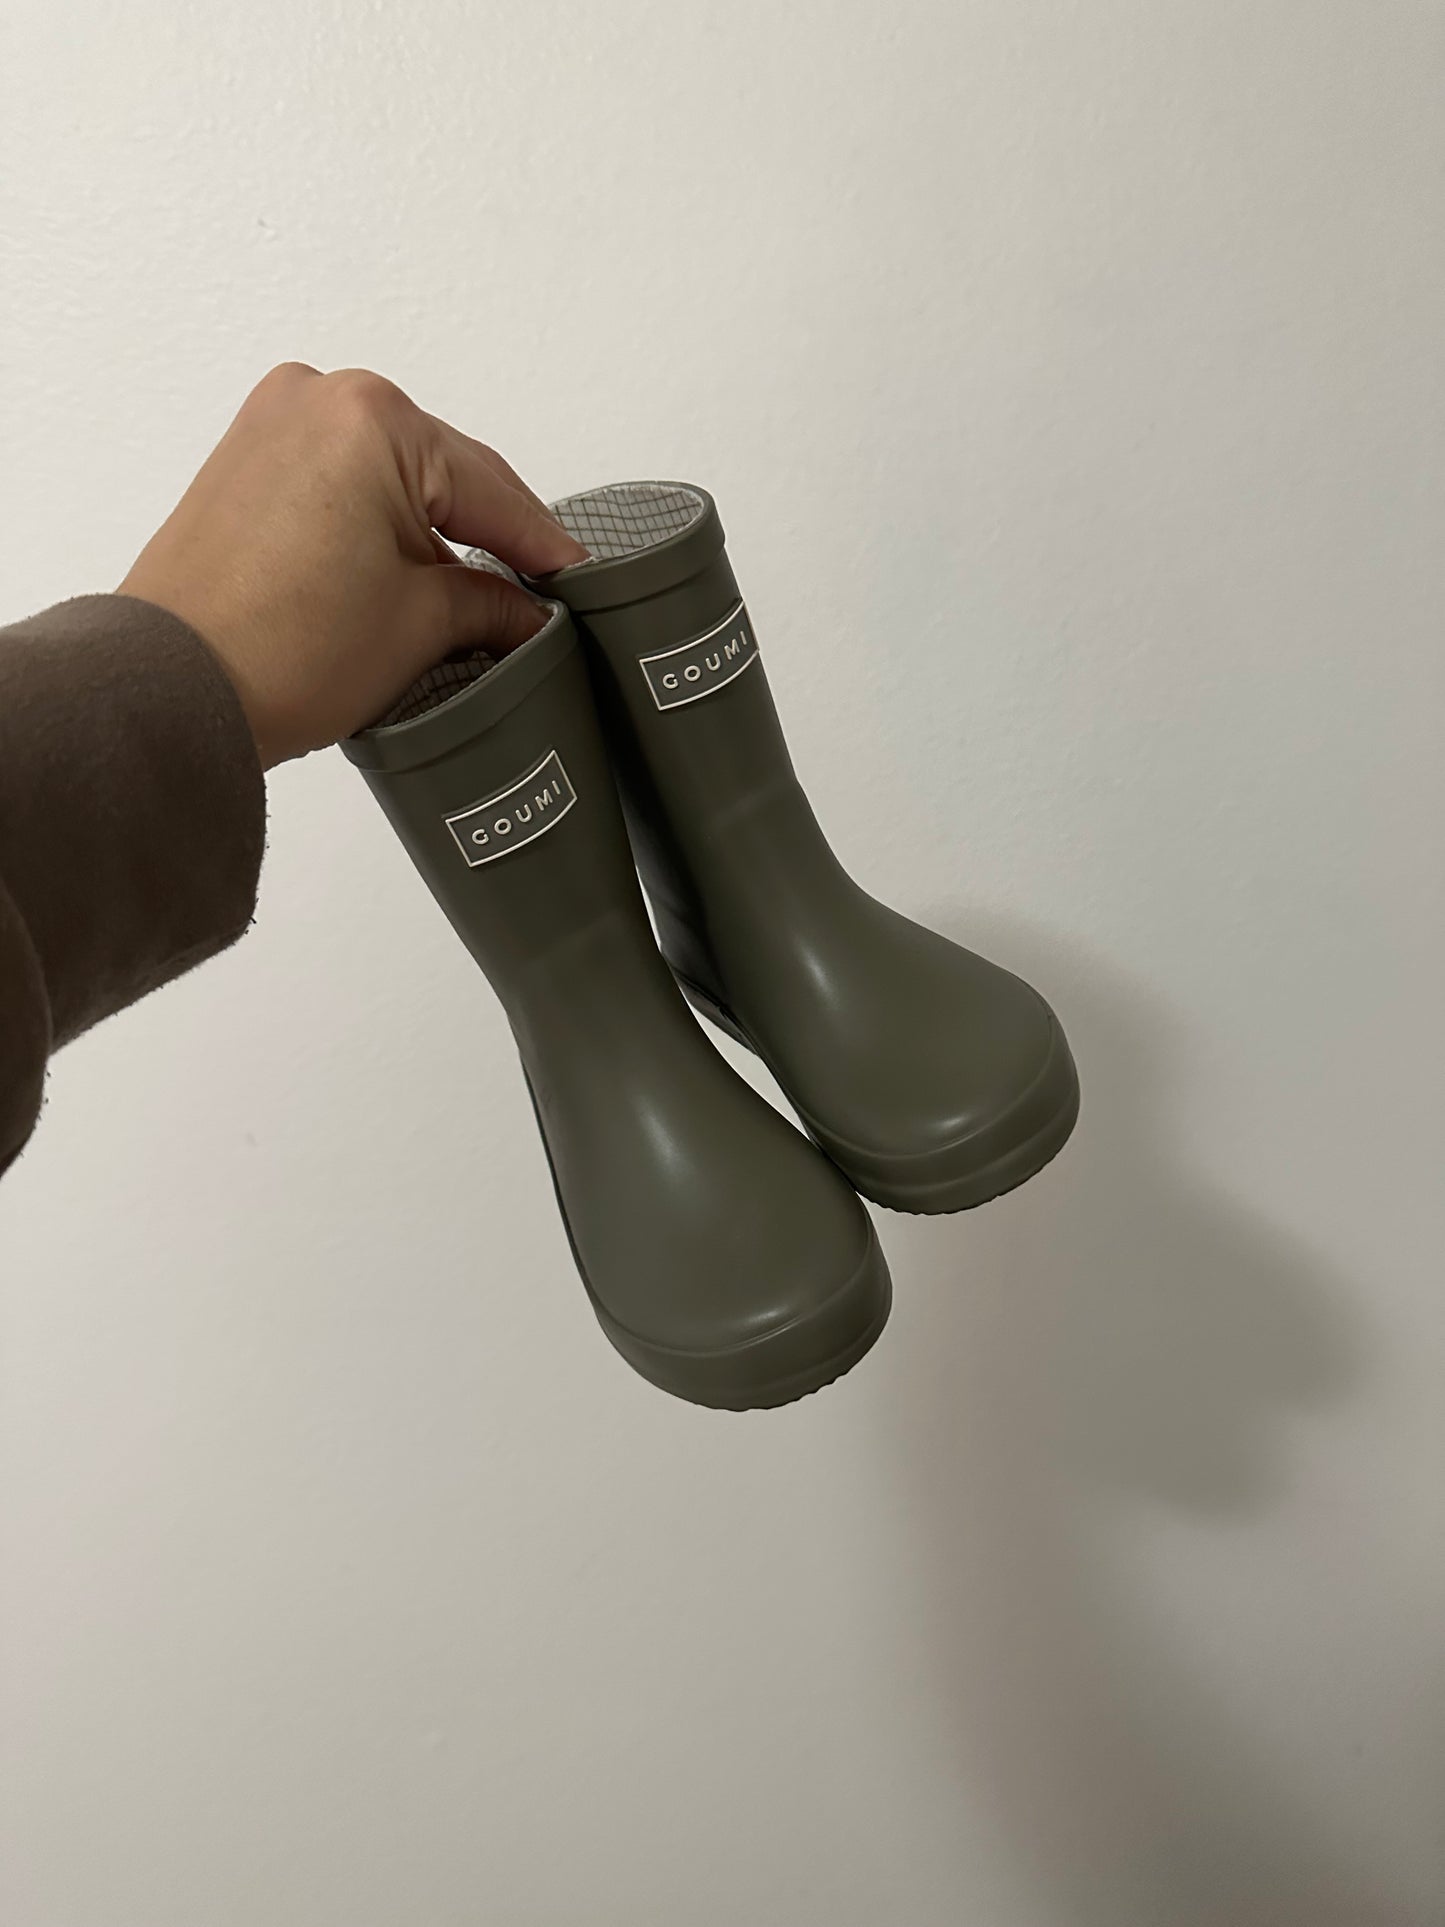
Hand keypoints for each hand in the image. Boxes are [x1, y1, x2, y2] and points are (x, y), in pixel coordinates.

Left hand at [120, 363, 588, 767]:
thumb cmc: (276, 649)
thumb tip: (526, 612)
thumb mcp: (422, 626)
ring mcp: (271, 426)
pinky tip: (406, 580)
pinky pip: (338, 484)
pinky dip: (376, 528)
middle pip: (439, 473)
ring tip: (470, 603)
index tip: (577, 580)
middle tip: (534, 596)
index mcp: (373, 416)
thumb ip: (491, 605)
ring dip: (428, 535)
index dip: (542, 545)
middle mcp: (318, 400)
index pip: (490, 487)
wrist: (173, 689)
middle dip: (484, 537)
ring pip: (387, 478)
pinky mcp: (242, 464)